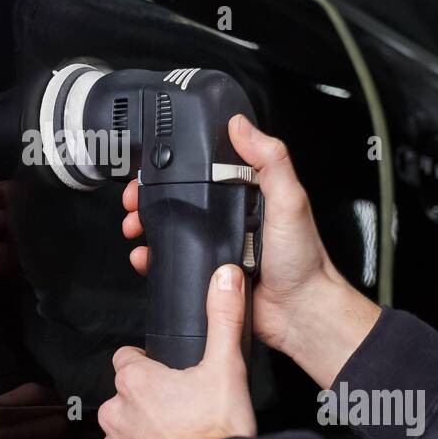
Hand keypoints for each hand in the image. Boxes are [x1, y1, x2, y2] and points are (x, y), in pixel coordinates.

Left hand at [98, 264, 257, 438]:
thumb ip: (224, 317)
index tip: (169, 377)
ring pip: (124, 433)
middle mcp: (115, 414)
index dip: (149, 366)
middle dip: (148, 404)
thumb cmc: (218, 433)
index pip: (127, 359)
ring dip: (144, 436)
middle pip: (126, 398)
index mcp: (135, 381)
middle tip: (182, 414)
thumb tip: (225, 277)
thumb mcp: (227, 366)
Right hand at [121, 113, 380, 387]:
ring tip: (135, 228)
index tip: (152, 167)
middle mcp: (228, 218)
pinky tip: (145, 257)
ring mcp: (214, 245)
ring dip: (145, 227)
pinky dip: (152, 259)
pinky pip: (171, 263)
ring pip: (169, 231)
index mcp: (247, 194)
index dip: (174, 168)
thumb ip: (270, 160)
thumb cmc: (302, 259)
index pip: (203, 171)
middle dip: (148, 199)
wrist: (299, 313)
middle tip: (135, 201)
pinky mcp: (205, 273)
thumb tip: (241, 125)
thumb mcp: (290, 200)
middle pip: (178, 200)